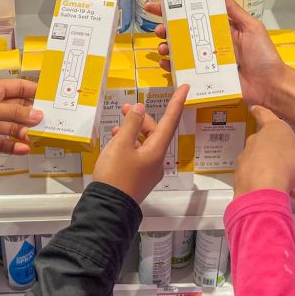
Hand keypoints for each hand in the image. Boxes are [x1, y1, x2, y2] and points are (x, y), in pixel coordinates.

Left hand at [0, 79, 42, 158]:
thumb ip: (14, 113)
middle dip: (31, 115)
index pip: (18, 87)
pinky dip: (12, 145)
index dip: (34, 91)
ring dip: (23, 132)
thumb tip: (38, 115)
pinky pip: (2, 142)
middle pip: (17, 108)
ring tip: (34, 138)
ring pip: (11, 126)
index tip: (52, 98)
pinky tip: (23, 149)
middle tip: (48, 122)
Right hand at [93, 84, 188, 203]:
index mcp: (157, 150)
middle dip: (142, 119)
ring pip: (145, 144)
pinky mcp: (139, 177)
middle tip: (126, 108)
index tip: (185, 87)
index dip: (177, 102)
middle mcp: (157, 160)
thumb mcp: (121, 145)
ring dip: (133, 132)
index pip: (170, 121)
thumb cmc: (115, 175)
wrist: (108, 208)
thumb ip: (131, 124)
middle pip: (155, 132)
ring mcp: (149, 170)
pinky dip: (129, 145)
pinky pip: (138, 155)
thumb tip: (140, 109)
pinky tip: (116, 141)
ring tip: (117, 125)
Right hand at [145, 0, 294, 128]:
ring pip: (180, 51)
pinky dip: (172, 68)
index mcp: (221, 28)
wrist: (271, 86)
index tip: (157, 3)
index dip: (176, 8)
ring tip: (163, 46)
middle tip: (157, 28)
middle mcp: (211, 43)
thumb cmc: (263, 55)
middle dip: (166, 28)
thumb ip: (233, 10)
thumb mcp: (251, 27)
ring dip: (167, 47)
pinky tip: (166, 64)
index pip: (195, 14)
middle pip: (182, 33)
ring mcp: (206, 61)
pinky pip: (185, 72)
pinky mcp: (205, 78)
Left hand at [235, 105, 294, 200]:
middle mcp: (257, 141)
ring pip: (273, 168)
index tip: (254, 108)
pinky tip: (293, 201)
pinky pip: (264, 181)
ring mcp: (249, 160)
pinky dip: (278, 189)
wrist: (262, 189)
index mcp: (272, 129)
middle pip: (276, 149)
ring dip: (291, 181)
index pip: (266, 115)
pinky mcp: (244, 179)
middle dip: (293, 163)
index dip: (262, 111)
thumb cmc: (288, 163)